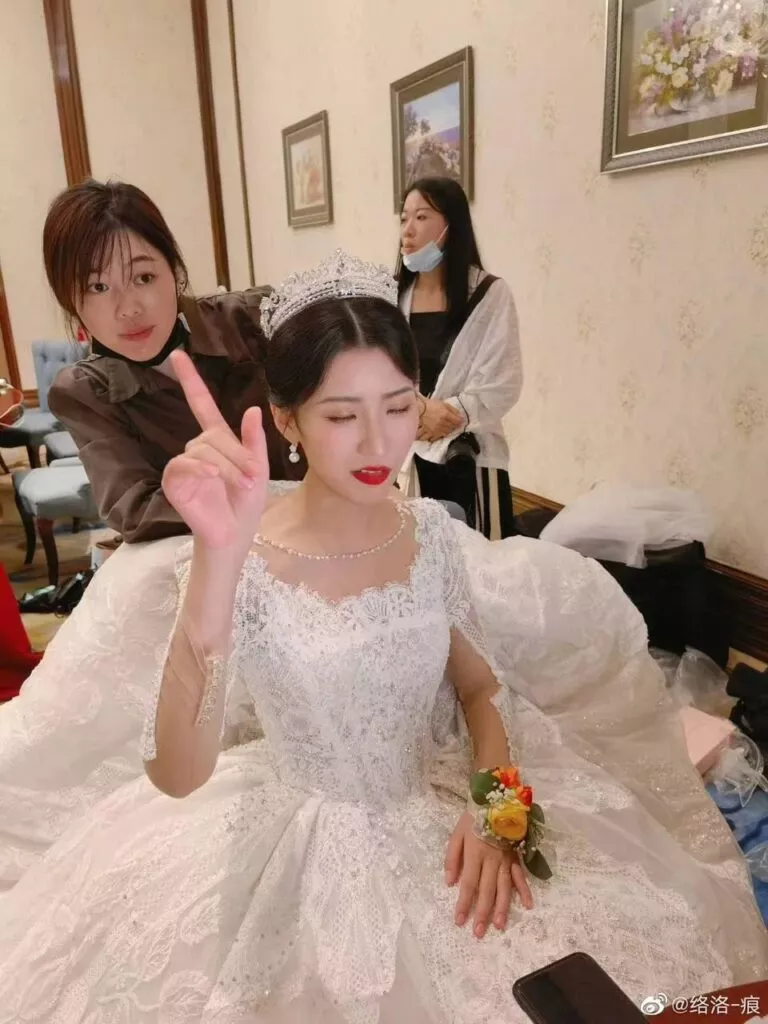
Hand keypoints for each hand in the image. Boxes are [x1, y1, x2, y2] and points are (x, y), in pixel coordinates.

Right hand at [162, 350, 268, 553]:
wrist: (233, 536)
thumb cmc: (245, 506)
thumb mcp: (258, 469)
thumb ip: (254, 440)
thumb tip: (252, 409)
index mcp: (218, 442)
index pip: (201, 404)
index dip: (190, 380)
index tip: (177, 354)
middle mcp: (197, 448)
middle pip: (214, 434)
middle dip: (238, 455)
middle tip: (253, 479)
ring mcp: (184, 463)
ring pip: (204, 449)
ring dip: (228, 468)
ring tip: (241, 487)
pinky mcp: (174, 479)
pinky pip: (186, 463)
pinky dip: (201, 469)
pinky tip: (210, 479)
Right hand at [417, 397, 463, 442]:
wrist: (417, 408)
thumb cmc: (429, 404)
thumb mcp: (443, 404)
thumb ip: (453, 410)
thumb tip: (460, 416)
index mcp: (446, 415)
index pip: (457, 421)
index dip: (460, 421)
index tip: (461, 420)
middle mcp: (441, 424)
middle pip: (451, 428)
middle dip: (454, 426)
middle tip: (454, 424)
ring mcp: (435, 429)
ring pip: (444, 433)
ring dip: (447, 431)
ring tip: (446, 428)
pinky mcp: (428, 432)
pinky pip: (433, 438)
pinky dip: (435, 437)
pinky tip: (436, 434)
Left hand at [445, 811, 532, 937]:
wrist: (496, 798)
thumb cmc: (473, 817)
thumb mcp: (456, 833)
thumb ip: (452, 858)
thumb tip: (449, 882)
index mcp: (474, 853)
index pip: (468, 884)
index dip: (464, 903)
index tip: (460, 921)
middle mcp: (492, 859)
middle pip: (487, 890)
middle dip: (482, 913)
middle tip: (478, 933)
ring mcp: (506, 859)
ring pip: (505, 887)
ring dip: (502, 908)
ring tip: (499, 926)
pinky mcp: (516, 856)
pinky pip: (521, 875)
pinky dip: (525, 890)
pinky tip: (528, 905)